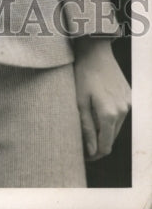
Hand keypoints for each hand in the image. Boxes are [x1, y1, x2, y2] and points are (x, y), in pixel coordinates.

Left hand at [73, 38, 130, 160]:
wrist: (95, 52)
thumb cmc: (83, 74)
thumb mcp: (79, 102)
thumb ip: (87, 128)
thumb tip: (91, 151)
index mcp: (109, 114)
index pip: (106, 146)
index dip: (95, 155)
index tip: (84, 156)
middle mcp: (123, 111)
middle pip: (112, 138)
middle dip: (99, 143)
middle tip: (83, 143)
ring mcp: (128, 103)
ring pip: (117, 127)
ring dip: (105, 130)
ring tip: (89, 125)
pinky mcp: (129, 97)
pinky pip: (121, 115)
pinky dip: (111, 118)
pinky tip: (98, 110)